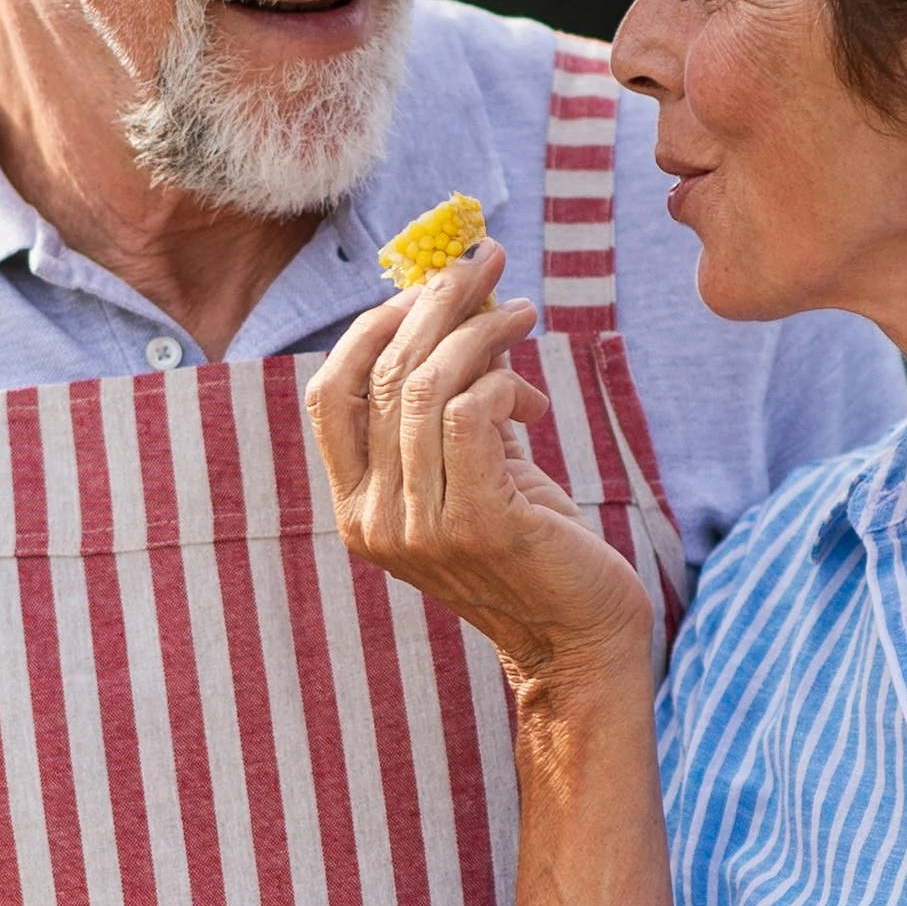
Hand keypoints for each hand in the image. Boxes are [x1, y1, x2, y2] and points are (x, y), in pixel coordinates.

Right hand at [308, 238, 656, 697]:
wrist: (579, 643)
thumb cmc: (535, 549)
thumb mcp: (478, 468)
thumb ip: (454, 403)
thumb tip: (461, 304)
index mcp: (355, 508)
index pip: (328, 393)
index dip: (371, 327)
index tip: (426, 286)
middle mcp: (372, 520)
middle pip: (383, 376)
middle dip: (437, 304)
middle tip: (487, 262)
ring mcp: (417, 528)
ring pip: (428, 387)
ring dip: (482, 332)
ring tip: (524, 313)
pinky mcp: (475, 525)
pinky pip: (474, 414)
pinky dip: (505, 383)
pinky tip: (535, 399)